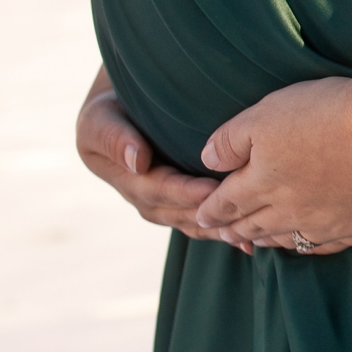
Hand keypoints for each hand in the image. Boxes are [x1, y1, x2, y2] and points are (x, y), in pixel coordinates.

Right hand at [76, 67, 257, 253]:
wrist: (120, 109)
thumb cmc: (109, 109)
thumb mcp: (100, 119)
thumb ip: (113, 137)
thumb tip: (138, 162)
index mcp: (124, 180)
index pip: (157, 190)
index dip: (184, 192)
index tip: (212, 190)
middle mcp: (144, 199)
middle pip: (179, 212)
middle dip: (210, 213)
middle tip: (242, 209)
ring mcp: (163, 205)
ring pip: (193, 223)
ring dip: (220, 228)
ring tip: (251, 227)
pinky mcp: (180, 204)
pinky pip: (202, 222)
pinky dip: (224, 231)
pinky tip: (251, 241)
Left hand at [191, 70, 351, 254]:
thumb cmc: (328, 115)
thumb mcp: (265, 114)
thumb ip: (229, 140)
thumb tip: (207, 161)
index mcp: (262, 184)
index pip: (227, 204)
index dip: (211, 211)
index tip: (200, 217)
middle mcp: (291, 212)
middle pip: (256, 225)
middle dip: (235, 229)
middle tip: (222, 235)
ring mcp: (330, 223)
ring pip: (290, 239)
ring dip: (270, 240)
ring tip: (258, 242)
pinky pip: (332, 245)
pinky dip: (315, 245)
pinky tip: (314, 242)